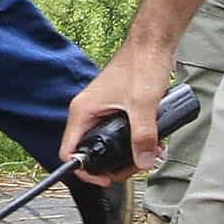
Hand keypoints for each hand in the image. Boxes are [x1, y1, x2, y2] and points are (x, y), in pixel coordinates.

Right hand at [61, 49, 174, 181]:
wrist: (153, 45)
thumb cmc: (141, 63)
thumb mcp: (143, 105)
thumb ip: (142, 136)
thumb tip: (142, 161)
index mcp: (83, 111)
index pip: (69, 152)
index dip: (85, 171)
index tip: (105, 178)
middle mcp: (88, 113)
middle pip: (92, 153)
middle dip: (116, 164)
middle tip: (136, 165)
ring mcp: (102, 111)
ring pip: (109, 145)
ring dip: (129, 154)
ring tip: (148, 154)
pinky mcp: (116, 109)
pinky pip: (120, 134)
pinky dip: (135, 142)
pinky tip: (151, 142)